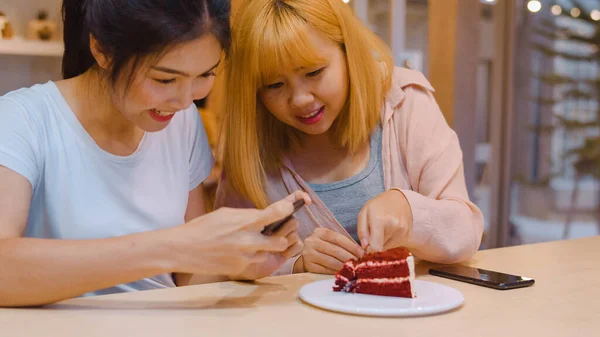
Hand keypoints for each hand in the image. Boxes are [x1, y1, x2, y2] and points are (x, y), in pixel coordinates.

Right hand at [170, 190, 310, 279]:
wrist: (184, 249)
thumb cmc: (203, 227)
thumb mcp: (227, 213)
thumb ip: (248, 216)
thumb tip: (263, 215)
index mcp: (246, 221)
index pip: (277, 212)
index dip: (289, 206)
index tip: (293, 204)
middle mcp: (249, 240)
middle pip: (283, 240)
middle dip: (283, 235)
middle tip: (277, 230)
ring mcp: (246, 256)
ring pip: (272, 252)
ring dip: (269, 247)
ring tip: (256, 241)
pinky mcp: (241, 268)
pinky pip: (257, 262)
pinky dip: (254, 256)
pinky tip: (240, 251)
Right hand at [300, 228, 363, 273]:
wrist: (305, 257)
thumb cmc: (322, 248)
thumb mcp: (330, 241)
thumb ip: (342, 243)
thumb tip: (361, 251)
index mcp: (320, 232)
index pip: (338, 238)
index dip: (351, 246)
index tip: (362, 253)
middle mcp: (312, 241)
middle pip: (335, 250)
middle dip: (349, 257)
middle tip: (359, 263)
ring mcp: (309, 254)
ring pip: (331, 261)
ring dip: (344, 266)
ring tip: (353, 269)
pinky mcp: (308, 265)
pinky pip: (325, 270)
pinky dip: (335, 272)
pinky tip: (343, 273)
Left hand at [357, 189, 412, 252]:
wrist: (399, 199)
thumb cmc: (378, 206)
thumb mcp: (364, 213)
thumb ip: (362, 231)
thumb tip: (364, 247)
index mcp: (380, 220)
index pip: (375, 247)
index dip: (368, 250)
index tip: (366, 247)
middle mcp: (394, 227)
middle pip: (380, 249)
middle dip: (374, 245)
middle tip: (373, 233)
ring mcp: (403, 232)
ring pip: (387, 248)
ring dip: (382, 243)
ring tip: (382, 230)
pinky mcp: (407, 236)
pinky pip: (394, 246)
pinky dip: (389, 241)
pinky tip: (389, 231)